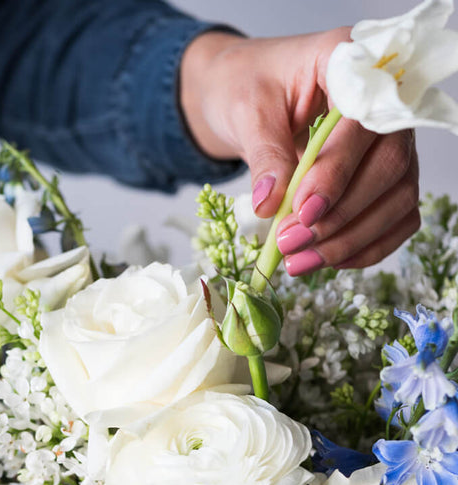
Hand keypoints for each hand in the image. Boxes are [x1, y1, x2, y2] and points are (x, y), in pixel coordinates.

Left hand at [179, 29, 419, 274]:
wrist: (246, 95)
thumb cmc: (247, 90)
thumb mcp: (246, 113)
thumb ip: (264, 155)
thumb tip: (270, 205)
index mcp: (352, 64)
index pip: (363, 124)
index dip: (337, 173)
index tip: (302, 212)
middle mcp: (385, 103)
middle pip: (388, 167)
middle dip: (339, 217)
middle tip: (291, 244)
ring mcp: (391, 142)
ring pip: (396, 199)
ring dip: (350, 240)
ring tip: (300, 263)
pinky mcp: (385, 177)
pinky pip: (394, 219)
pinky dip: (365, 247)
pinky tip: (327, 262)